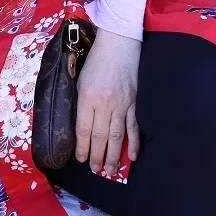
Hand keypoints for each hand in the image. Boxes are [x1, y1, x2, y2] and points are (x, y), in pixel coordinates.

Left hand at [74, 28, 140, 175]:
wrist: (119, 44)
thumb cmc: (96, 60)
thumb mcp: (81, 79)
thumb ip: (81, 101)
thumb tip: (81, 123)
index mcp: (87, 97)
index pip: (84, 129)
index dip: (83, 147)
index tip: (81, 159)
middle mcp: (104, 104)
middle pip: (100, 136)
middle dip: (97, 156)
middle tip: (96, 171)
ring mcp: (122, 104)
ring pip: (117, 136)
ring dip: (113, 155)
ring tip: (110, 170)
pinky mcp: (135, 102)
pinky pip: (134, 127)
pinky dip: (134, 143)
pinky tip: (132, 157)